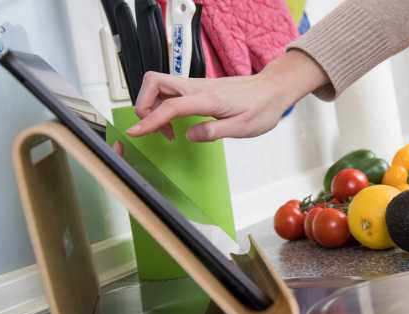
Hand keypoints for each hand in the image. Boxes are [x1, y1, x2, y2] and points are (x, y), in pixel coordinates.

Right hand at [127, 50, 328, 141]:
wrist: (273, 89)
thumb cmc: (261, 108)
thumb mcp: (242, 127)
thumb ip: (214, 131)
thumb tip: (189, 135)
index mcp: (208, 98)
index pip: (170, 106)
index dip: (150, 120)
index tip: (135, 132)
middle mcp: (198, 87)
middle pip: (154, 82)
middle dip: (144, 104)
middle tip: (154, 129)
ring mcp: (197, 85)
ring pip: (160, 85)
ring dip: (153, 106)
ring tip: (167, 131)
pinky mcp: (198, 87)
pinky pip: (171, 91)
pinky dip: (164, 105)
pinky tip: (176, 123)